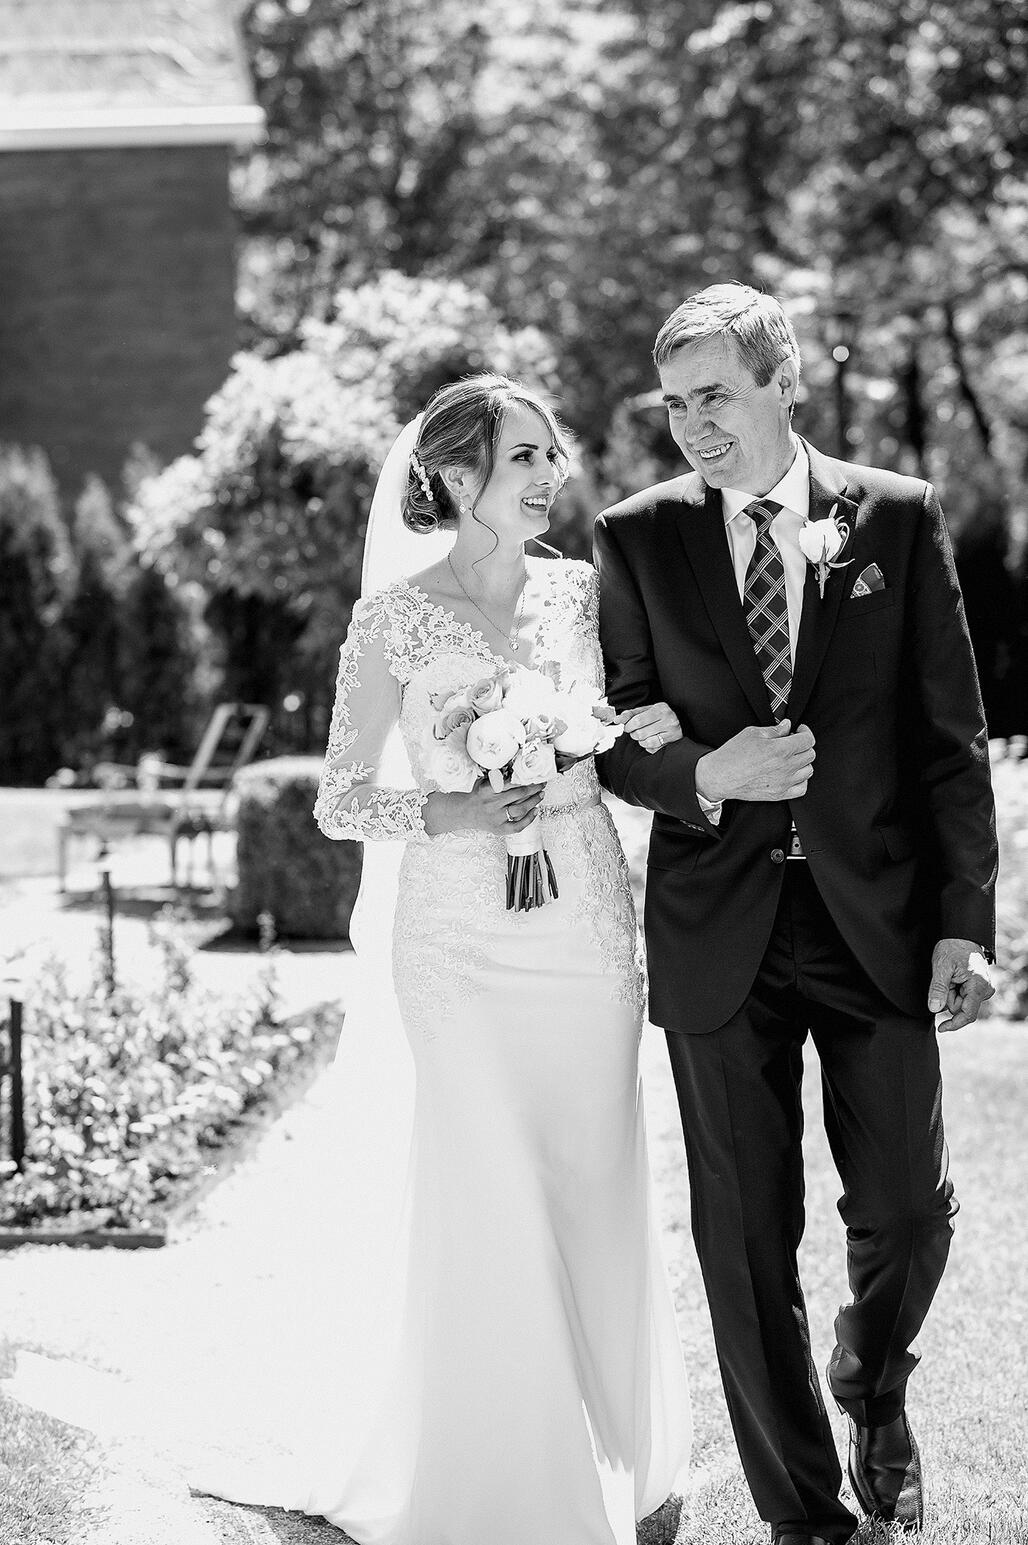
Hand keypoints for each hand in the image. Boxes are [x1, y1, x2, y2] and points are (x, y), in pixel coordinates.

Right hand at [423, 779, 545, 836]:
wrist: (466, 813)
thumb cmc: (478, 795)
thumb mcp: (483, 782)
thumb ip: (496, 776)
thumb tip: (515, 767)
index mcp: (487, 790)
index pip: (510, 783)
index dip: (525, 779)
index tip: (534, 776)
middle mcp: (492, 804)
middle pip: (518, 794)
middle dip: (533, 788)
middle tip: (542, 784)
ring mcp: (496, 818)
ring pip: (520, 809)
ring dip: (534, 801)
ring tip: (541, 795)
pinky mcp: (500, 829)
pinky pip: (518, 826)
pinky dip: (529, 819)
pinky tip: (536, 811)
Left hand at [618, 702, 682, 754]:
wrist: (678, 720)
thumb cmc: (658, 715)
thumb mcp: (645, 710)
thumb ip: (630, 714)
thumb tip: (617, 720)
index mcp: (660, 709)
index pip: (638, 720)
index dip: (628, 726)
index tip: (626, 727)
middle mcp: (668, 720)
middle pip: (640, 733)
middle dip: (633, 734)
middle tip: (634, 731)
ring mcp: (672, 732)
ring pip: (646, 742)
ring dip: (640, 741)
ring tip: (643, 735)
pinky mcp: (672, 742)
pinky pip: (653, 748)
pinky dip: (648, 746)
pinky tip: (650, 740)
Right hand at [695, 720, 814, 802]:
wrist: (719, 776)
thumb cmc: (732, 754)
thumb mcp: (752, 733)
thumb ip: (774, 730)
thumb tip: (787, 726)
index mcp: (780, 749)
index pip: (807, 740)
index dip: (806, 732)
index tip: (800, 730)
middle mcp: (785, 767)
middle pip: (810, 754)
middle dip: (804, 745)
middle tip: (793, 742)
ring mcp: (783, 783)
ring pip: (808, 770)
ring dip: (803, 761)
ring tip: (791, 757)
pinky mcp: (779, 794)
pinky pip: (802, 788)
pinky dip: (801, 780)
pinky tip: (792, 773)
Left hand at [928, 938, 994, 1031]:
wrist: (962, 936)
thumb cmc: (953, 948)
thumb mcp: (941, 967)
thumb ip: (938, 989)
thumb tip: (934, 1009)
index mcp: (978, 987)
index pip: (968, 1015)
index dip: (954, 1024)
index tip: (940, 1028)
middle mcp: (985, 990)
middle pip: (960, 1008)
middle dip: (948, 997)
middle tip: (946, 978)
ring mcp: (983, 989)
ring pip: (960, 1003)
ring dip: (951, 993)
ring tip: (950, 975)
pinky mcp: (979, 988)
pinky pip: (963, 997)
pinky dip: (955, 990)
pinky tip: (954, 978)